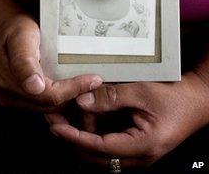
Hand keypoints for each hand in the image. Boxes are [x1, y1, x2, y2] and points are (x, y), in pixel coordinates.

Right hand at [0, 13, 101, 111]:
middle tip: (97, 84)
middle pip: (52, 106)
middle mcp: (10, 95)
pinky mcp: (23, 96)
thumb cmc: (14, 29)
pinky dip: (64, 97)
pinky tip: (76, 88)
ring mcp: (16, 98)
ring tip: (90, 86)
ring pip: (51, 108)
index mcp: (9, 82)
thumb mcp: (21, 38)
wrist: (5, 27)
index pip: (49, 96)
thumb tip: (34, 87)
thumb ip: (25, 62)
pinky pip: (47, 103)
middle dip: (76, 96)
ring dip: (72, 99)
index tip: (94, 80)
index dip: (74, 90)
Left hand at [46, 72, 208, 168]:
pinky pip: (109, 141)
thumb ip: (112, 97)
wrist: (196, 101)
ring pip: (100, 149)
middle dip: (72, 137)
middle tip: (54, 119)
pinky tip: (88, 114)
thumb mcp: (142, 92)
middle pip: (95, 154)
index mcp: (141, 147)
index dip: (74, 137)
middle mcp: (136, 156)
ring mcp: (135, 152)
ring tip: (70, 112)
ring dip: (84, 132)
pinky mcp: (134, 143)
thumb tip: (83, 100)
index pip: (99, 147)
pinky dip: (95, 129)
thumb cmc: (175, 97)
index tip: (55, 127)